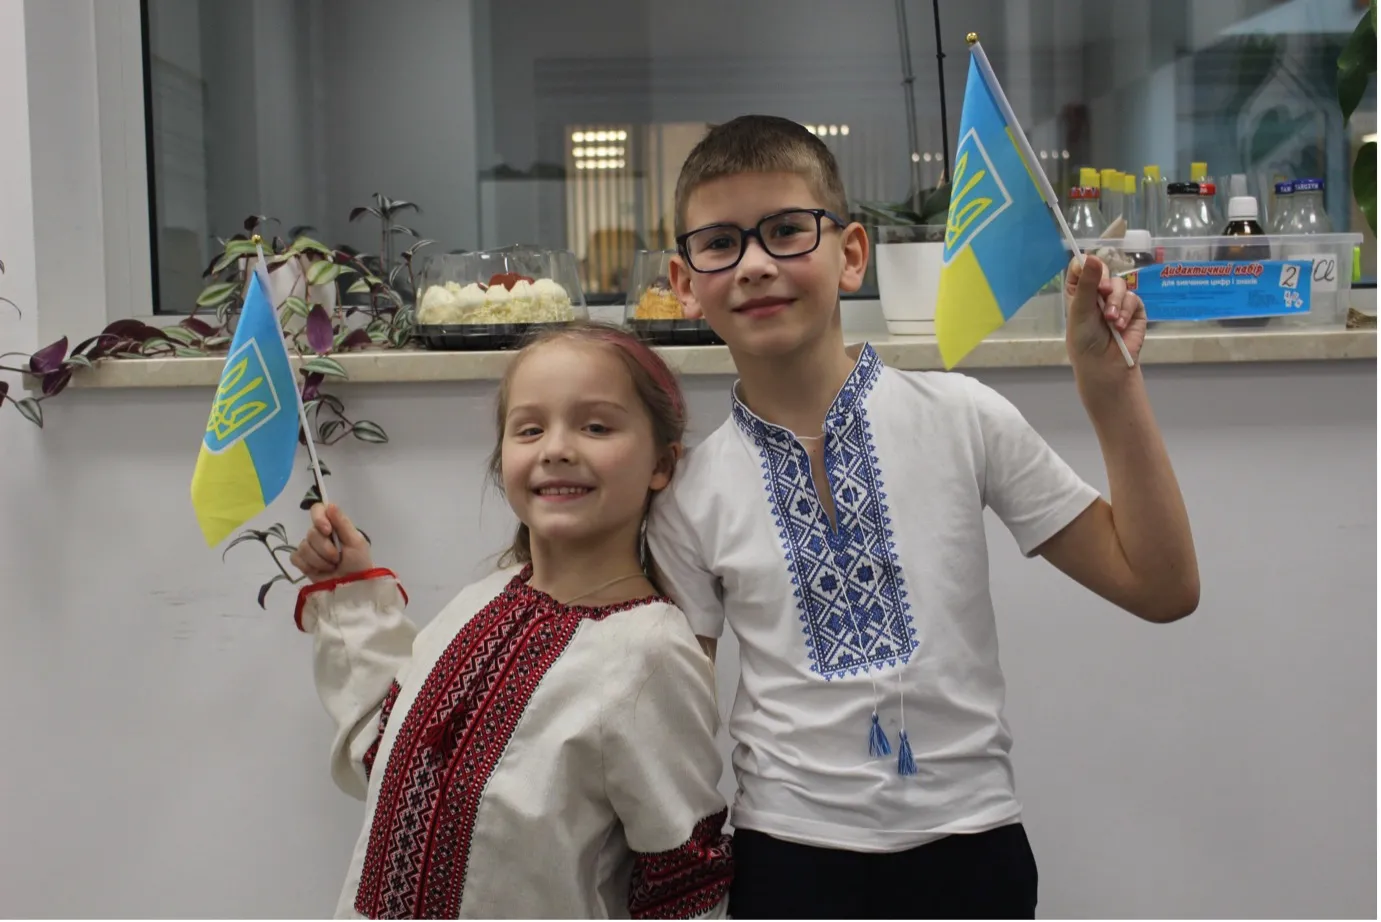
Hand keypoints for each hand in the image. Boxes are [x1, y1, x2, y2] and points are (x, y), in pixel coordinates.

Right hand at [289, 503, 373, 583]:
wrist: (353, 587)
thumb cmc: (359, 563)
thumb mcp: (356, 542)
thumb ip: (343, 523)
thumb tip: (329, 504)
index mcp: (333, 526)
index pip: (317, 510)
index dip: (318, 518)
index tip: (327, 530)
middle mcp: (319, 535)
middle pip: (311, 533)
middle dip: (325, 548)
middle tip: (337, 558)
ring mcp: (309, 549)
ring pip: (303, 547)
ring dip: (320, 560)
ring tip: (331, 567)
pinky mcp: (302, 563)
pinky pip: (295, 558)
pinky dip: (307, 566)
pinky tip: (318, 571)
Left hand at [1065, 255, 1146, 373]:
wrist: (1105, 364)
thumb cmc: (1085, 339)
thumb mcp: (1081, 310)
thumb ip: (1087, 284)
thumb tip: (1092, 256)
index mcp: (1079, 291)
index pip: (1081, 267)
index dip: (1085, 264)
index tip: (1088, 266)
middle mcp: (1097, 293)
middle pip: (1103, 271)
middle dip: (1104, 282)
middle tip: (1103, 292)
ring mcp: (1116, 300)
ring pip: (1120, 285)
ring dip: (1116, 302)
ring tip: (1110, 320)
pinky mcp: (1134, 309)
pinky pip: (1134, 299)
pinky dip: (1127, 311)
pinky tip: (1120, 325)